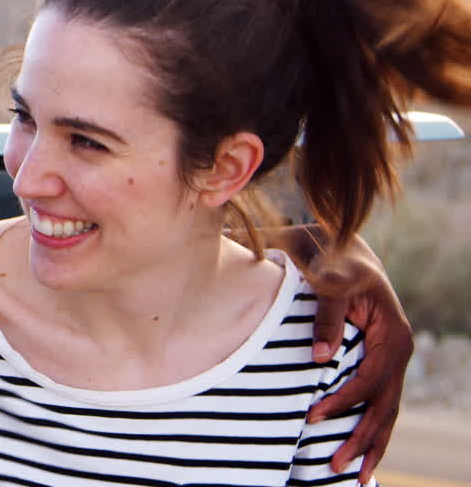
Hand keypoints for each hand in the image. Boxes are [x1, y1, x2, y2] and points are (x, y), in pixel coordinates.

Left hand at [297, 230, 412, 482]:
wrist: (336, 247)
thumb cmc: (330, 258)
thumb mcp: (327, 277)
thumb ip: (324, 314)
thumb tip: (319, 358)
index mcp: (392, 332)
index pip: (370, 377)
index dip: (344, 400)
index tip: (314, 416)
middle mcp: (397, 350)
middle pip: (385, 404)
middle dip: (363, 438)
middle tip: (337, 468)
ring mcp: (388, 359)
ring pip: (385, 410)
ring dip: (369, 443)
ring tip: (353, 476)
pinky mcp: (374, 363)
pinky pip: (376, 401)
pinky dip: (369, 428)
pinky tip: (359, 453)